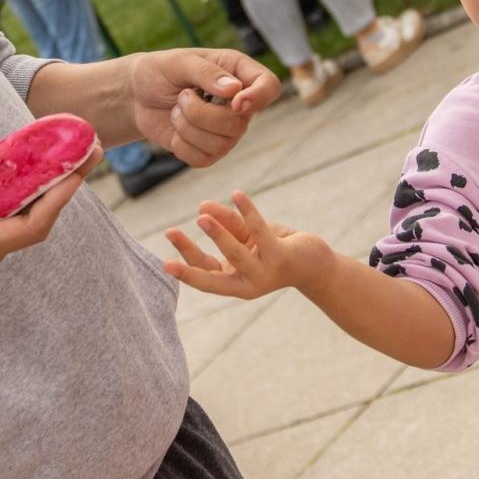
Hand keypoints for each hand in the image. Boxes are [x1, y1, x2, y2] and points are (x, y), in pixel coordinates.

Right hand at [0, 149, 99, 280]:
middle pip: (42, 214)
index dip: (54, 204)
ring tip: (82, 144)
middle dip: (68, 184)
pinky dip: (34, 174)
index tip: (74, 175)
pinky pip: (18, 194)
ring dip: (57, 177)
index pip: (30, 228)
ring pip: (34, 203)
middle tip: (92, 148)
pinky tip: (47, 150)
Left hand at [125, 49, 280, 166]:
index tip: (235, 102)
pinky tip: (176, 129)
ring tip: (176, 110)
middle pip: (240, 123)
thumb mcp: (178, 62)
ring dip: (188, 128)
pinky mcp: (210, 150)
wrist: (137, 96)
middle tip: (182, 96)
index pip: (269, 87)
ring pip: (222, 144)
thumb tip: (234, 90)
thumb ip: (206, 73)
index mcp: (238, 72)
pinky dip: (182, 145)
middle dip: (201, 114)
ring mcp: (226, 129)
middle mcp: (239, 103)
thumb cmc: (160, 71)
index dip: (259, 98)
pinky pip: (204, 159)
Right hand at [163, 191, 333, 297]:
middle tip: (170, 232)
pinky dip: (247, 211)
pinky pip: (259, 231)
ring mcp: (263, 273)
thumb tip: (201, 206)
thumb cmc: (275, 249)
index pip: (204, 275)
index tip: (164, 263)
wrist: (314, 263)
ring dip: (218, 233)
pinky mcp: (279, 257)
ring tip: (202, 214)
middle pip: (212, 269)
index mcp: (234, 282)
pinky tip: (237, 195)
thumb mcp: (246, 237)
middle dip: (190, 252)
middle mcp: (246, 283)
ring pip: (235, 253)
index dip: (184, 270)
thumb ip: (226, 224)